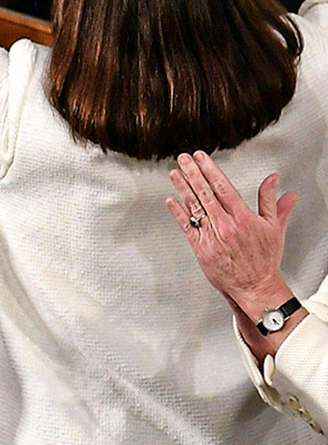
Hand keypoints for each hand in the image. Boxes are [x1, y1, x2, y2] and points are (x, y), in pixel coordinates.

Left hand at [166, 151, 297, 312]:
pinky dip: (178, 213)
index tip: (201, 157)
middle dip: (193, 173)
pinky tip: (171, 200)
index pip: (223, 187)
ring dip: (183, 188)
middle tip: (183, 158)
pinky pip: (187, 227)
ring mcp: (212, 237)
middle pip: (205, 193)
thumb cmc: (264, 259)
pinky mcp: (201, 248)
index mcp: (243, 218)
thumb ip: (271, 201)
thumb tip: (275, 180)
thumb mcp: (274, 227)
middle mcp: (226, 225)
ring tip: (175, 172)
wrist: (255, 286)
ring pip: (194, 207)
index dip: (210, 170)